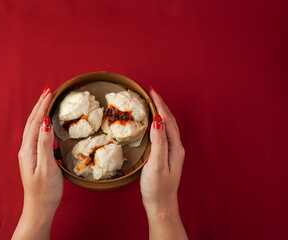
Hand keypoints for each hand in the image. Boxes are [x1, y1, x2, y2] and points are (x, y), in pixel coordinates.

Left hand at [12, 86, 62, 239]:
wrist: (40, 207)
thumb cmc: (46, 190)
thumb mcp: (47, 167)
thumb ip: (45, 144)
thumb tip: (45, 122)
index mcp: (28, 149)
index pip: (35, 122)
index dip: (42, 106)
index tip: (50, 91)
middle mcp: (26, 149)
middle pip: (32, 121)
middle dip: (39, 104)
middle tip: (48, 90)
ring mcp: (30, 153)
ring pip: (34, 127)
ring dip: (40, 112)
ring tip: (48, 101)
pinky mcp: (35, 157)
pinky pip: (38, 134)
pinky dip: (43, 123)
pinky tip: (48, 122)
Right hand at [140, 87, 187, 238]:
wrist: (161, 205)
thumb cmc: (157, 187)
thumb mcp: (156, 165)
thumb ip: (158, 142)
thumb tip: (157, 121)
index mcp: (175, 147)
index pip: (167, 120)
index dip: (159, 105)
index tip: (151, 91)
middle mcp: (176, 147)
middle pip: (169, 120)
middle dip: (161, 104)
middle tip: (151, 92)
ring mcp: (172, 151)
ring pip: (167, 125)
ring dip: (160, 112)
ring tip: (152, 102)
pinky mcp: (166, 155)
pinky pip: (163, 132)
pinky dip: (158, 122)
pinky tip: (152, 122)